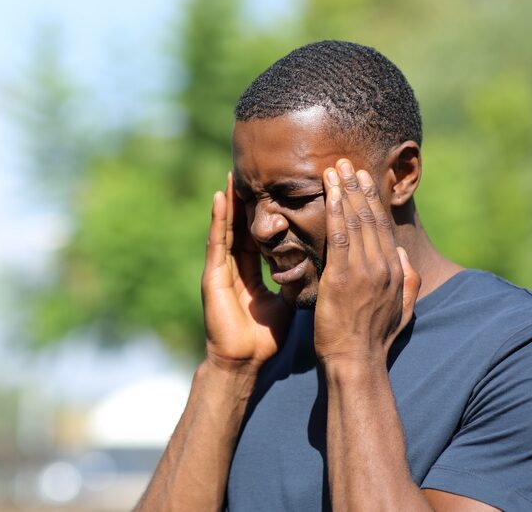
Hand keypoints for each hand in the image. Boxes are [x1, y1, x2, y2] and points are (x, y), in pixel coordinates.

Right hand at [201, 173, 291, 372]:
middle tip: (256, 170)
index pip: (263, 234)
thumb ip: (295, 282)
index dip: (271, 212)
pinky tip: (222, 196)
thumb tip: (319, 268)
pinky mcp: (212, 274)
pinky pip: (217, 240)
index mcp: (252, 269)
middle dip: (249, 199)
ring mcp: (221, 267)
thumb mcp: (285, 301)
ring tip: (236, 172)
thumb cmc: (263, 337)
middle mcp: (235, 264)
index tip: (282, 188)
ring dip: (231, 200)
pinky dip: (219, 217)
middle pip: (243, 224)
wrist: (242, 361)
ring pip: (228, 226)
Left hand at [314, 159, 420, 365]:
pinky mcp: (342, 278)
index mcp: (396, 272)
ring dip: (345, 190)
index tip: (363, 178)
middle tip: (346, 162)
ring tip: (335, 168)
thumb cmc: (374, 341)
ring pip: (355, 221)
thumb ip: (407, 282)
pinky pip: (339, 236)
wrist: (357, 363)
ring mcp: (364, 271)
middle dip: (358, 186)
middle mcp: (384, 266)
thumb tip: (402, 256)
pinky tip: (330, 192)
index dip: (372, 199)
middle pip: (370, 217)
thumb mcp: (402, 311)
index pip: (382, 227)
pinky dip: (335, 210)